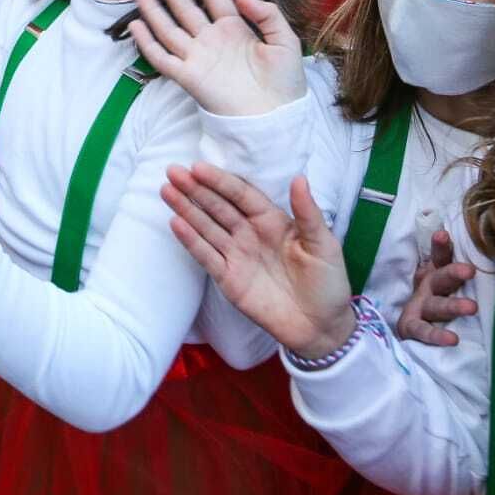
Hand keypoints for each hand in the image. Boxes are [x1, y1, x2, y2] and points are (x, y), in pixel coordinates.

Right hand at [129, 0, 305, 116]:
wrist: (277, 117)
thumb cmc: (285, 82)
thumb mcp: (285, 40)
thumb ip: (267, 13)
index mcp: (235, 30)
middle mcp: (212, 41)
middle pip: (185, 8)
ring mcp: (198, 58)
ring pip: (168, 29)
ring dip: (153, 10)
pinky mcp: (189, 78)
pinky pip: (162, 59)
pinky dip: (148, 44)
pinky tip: (137, 26)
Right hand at [163, 167, 353, 359]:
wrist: (321, 328)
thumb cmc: (328, 282)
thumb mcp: (324, 244)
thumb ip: (308, 213)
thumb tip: (299, 178)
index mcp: (272, 220)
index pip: (241, 194)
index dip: (220, 181)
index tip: (198, 167)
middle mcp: (249, 233)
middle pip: (217, 207)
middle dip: (195, 189)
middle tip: (172, 172)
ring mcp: (236, 255)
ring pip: (206, 227)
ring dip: (186, 209)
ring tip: (166, 191)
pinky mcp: (228, 279)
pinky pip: (206, 256)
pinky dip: (190, 240)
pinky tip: (176, 223)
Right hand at [396, 229, 476, 346]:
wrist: (410, 327)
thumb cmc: (439, 300)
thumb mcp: (447, 282)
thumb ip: (463, 272)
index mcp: (435, 273)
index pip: (440, 256)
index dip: (441, 246)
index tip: (443, 235)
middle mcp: (426, 287)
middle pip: (439, 278)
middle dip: (453, 273)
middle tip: (469, 271)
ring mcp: (418, 307)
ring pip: (435, 305)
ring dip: (452, 306)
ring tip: (472, 308)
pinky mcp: (411, 327)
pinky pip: (424, 331)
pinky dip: (436, 336)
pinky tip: (452, 339)